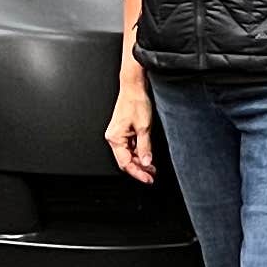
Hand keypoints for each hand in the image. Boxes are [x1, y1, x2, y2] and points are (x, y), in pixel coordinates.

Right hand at [106, 64, 157, 183]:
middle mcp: (113, 137)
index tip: (148, 178)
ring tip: (152, 167)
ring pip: (128, 155)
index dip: (138, 173)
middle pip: (125, 160)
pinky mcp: (123, 131)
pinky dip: (139, 153)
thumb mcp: (144, 127)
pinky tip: (147, 156)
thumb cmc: (136, 102)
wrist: (134, 87)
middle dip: (139, 169)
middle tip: (152, 175)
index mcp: (115, 138)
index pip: (125, 163)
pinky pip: (129, 147)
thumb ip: (145, 147)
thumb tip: (147, 162)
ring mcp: (118, 135)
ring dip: (140, 161)